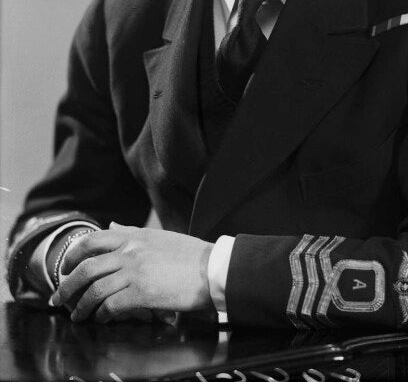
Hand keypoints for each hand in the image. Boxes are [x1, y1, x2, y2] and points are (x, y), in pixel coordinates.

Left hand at [50, 223, 212, 322]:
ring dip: (81, 305)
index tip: (66, 269)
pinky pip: (111, 305)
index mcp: (134, 236)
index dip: (74, 256)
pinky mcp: (142, 292)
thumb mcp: (159, 236)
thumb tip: (112, 224)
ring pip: (94, 288)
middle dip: (67, 284)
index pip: (92, 241)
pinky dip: (102, 314)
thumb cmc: (190, 255)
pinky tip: (102, 319)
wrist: (212, 269)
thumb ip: (132, 232)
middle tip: (59, 298)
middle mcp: (130, 251)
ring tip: (77, 315)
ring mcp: (135, 271)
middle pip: (86, 266)